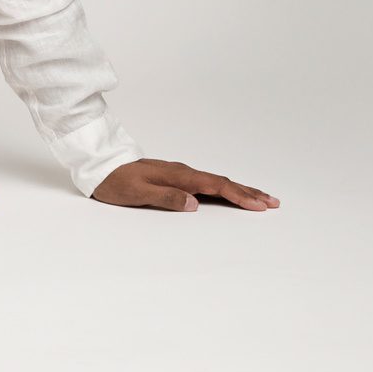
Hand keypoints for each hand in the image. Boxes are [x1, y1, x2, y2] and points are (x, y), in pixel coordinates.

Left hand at [92, 158, 277, 211]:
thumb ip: (166, 198)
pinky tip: (228, 193)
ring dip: (240, 190)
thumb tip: (194, 204)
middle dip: (249, 192)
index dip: (239, 196)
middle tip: (273, 202)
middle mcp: (182, 172)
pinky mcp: (174, 177)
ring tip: (260, 198)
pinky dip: (224, 188)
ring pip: (216, 182)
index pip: (215, 186)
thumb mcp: (136, 193)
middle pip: (223, 182)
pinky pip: (206, 183)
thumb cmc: (114, 181)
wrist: (99, 165)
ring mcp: (179, 174)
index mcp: (178, 176)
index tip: (260, 206)